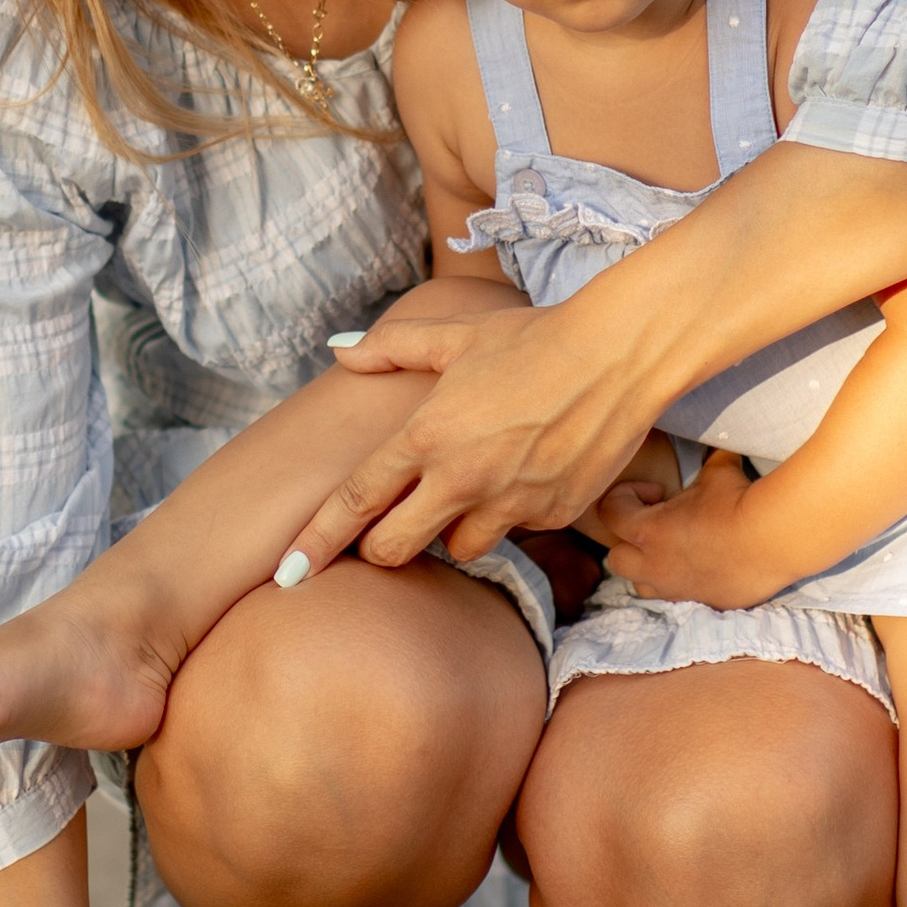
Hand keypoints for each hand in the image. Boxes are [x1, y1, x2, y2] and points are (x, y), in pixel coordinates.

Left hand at [287, 280, 661, 573]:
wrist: (619, 352)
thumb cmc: (532, 336)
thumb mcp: (454, 333)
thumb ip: (389, 348)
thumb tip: (339, 350)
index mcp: (426, 436)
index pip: (354, 503)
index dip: (316, 542)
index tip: (287, 573)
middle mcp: (462, 479)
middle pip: (394, 549)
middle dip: (383, 545)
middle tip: (391, 527)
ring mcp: (510, 504)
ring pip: (459, 550)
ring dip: (452, 531)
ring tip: (471, 488)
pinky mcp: (554, 516)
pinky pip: (516, 533)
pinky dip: (509, 515)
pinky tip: (524, 475)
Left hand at [587, 447, 780, 606]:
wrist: (772, 541)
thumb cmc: (736, 503)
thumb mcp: (718, 473)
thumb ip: (707, 461)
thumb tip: (715, 446)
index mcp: (647, 532)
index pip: (609, 513)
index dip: (625, 496)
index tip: (656, 491)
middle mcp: (655, 565)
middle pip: (615, 559)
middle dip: (627, 541)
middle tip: (655, 526)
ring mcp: (677, 589)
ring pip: (642, 586)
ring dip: (650, 568)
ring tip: (673, 551)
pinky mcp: (703, 603)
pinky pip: (680, 597)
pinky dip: (683, 583)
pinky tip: (706, 565)